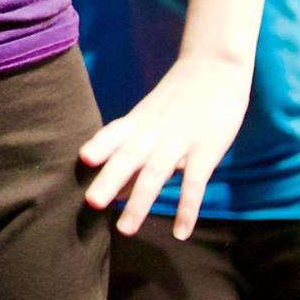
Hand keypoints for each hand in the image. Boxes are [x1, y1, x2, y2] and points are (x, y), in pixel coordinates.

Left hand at [78, 51, 252, 238]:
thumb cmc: (180, 96)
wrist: (217, 66)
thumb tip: (115, 192)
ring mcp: (180, 140)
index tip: (83, 159)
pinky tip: (180, 233)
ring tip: (125, 230)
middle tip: (92, 203)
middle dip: (109, 179)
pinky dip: (187, 208)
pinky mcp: (207, 149)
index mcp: (139, 120)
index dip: (99, 144)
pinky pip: (195, 183)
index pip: (115, 132)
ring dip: (140, 202)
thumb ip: (133, 152)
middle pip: (129, 156)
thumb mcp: (152, 118)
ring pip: (156, 174)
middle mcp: (154, 131)